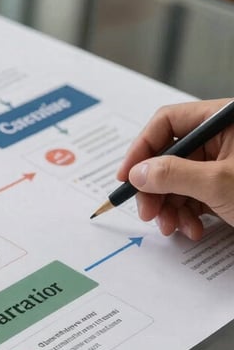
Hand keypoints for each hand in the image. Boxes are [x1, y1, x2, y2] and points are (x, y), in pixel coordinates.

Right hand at [116, 98, 233, 239]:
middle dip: (155, 188)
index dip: (141, 149)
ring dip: (169, 207)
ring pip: (178, 180)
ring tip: (172, 227)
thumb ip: (173, 174)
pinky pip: (193, 196)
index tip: (126, 177)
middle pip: (169, 155)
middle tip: (147, 212)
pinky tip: (191, 229)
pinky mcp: (227, 187)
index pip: (168, 123)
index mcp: (226, 120)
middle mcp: (224, 138)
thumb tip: (137, 172)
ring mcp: (225, 163)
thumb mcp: (221, 183)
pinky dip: (186, 215)